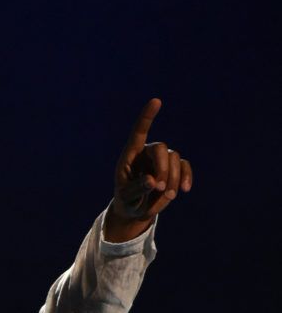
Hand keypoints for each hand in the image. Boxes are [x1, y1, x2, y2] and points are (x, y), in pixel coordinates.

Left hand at [105, 98, 192, 241]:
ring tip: (167, 197)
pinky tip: (185, 189)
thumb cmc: (127, 202)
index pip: (139, 132)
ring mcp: (162, 159)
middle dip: (163, 169)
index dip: (147, 117)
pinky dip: (186, 177)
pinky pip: (185, 166)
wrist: (136, 210)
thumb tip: (153, 181)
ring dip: (173, 178)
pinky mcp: (174, 169)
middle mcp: (147, 152)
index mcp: (131, 155)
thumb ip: (136, 190)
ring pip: (174, 158)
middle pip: (161, 149)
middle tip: (160, 188)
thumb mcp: (126, 199)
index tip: (156, 101)